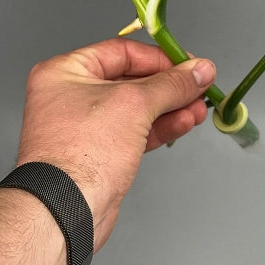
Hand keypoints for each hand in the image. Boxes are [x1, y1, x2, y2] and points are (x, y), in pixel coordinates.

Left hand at [15, 38, 215, 248]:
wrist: (65, 212)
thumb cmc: (81, 153)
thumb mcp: (135, 104)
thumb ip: (172, 84)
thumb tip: (199, 70)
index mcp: (66, 72)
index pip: (122, 52)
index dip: (159, 58)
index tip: (188, 63)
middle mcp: (71, 96)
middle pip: (132, 81)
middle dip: (170, 86)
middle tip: (199, 85)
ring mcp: (85, 127)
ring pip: (137, 109)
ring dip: (171, 107)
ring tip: (199, 108)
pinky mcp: (99, 154)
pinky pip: (135, 132)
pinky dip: (161, 127)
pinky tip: (184, 123)